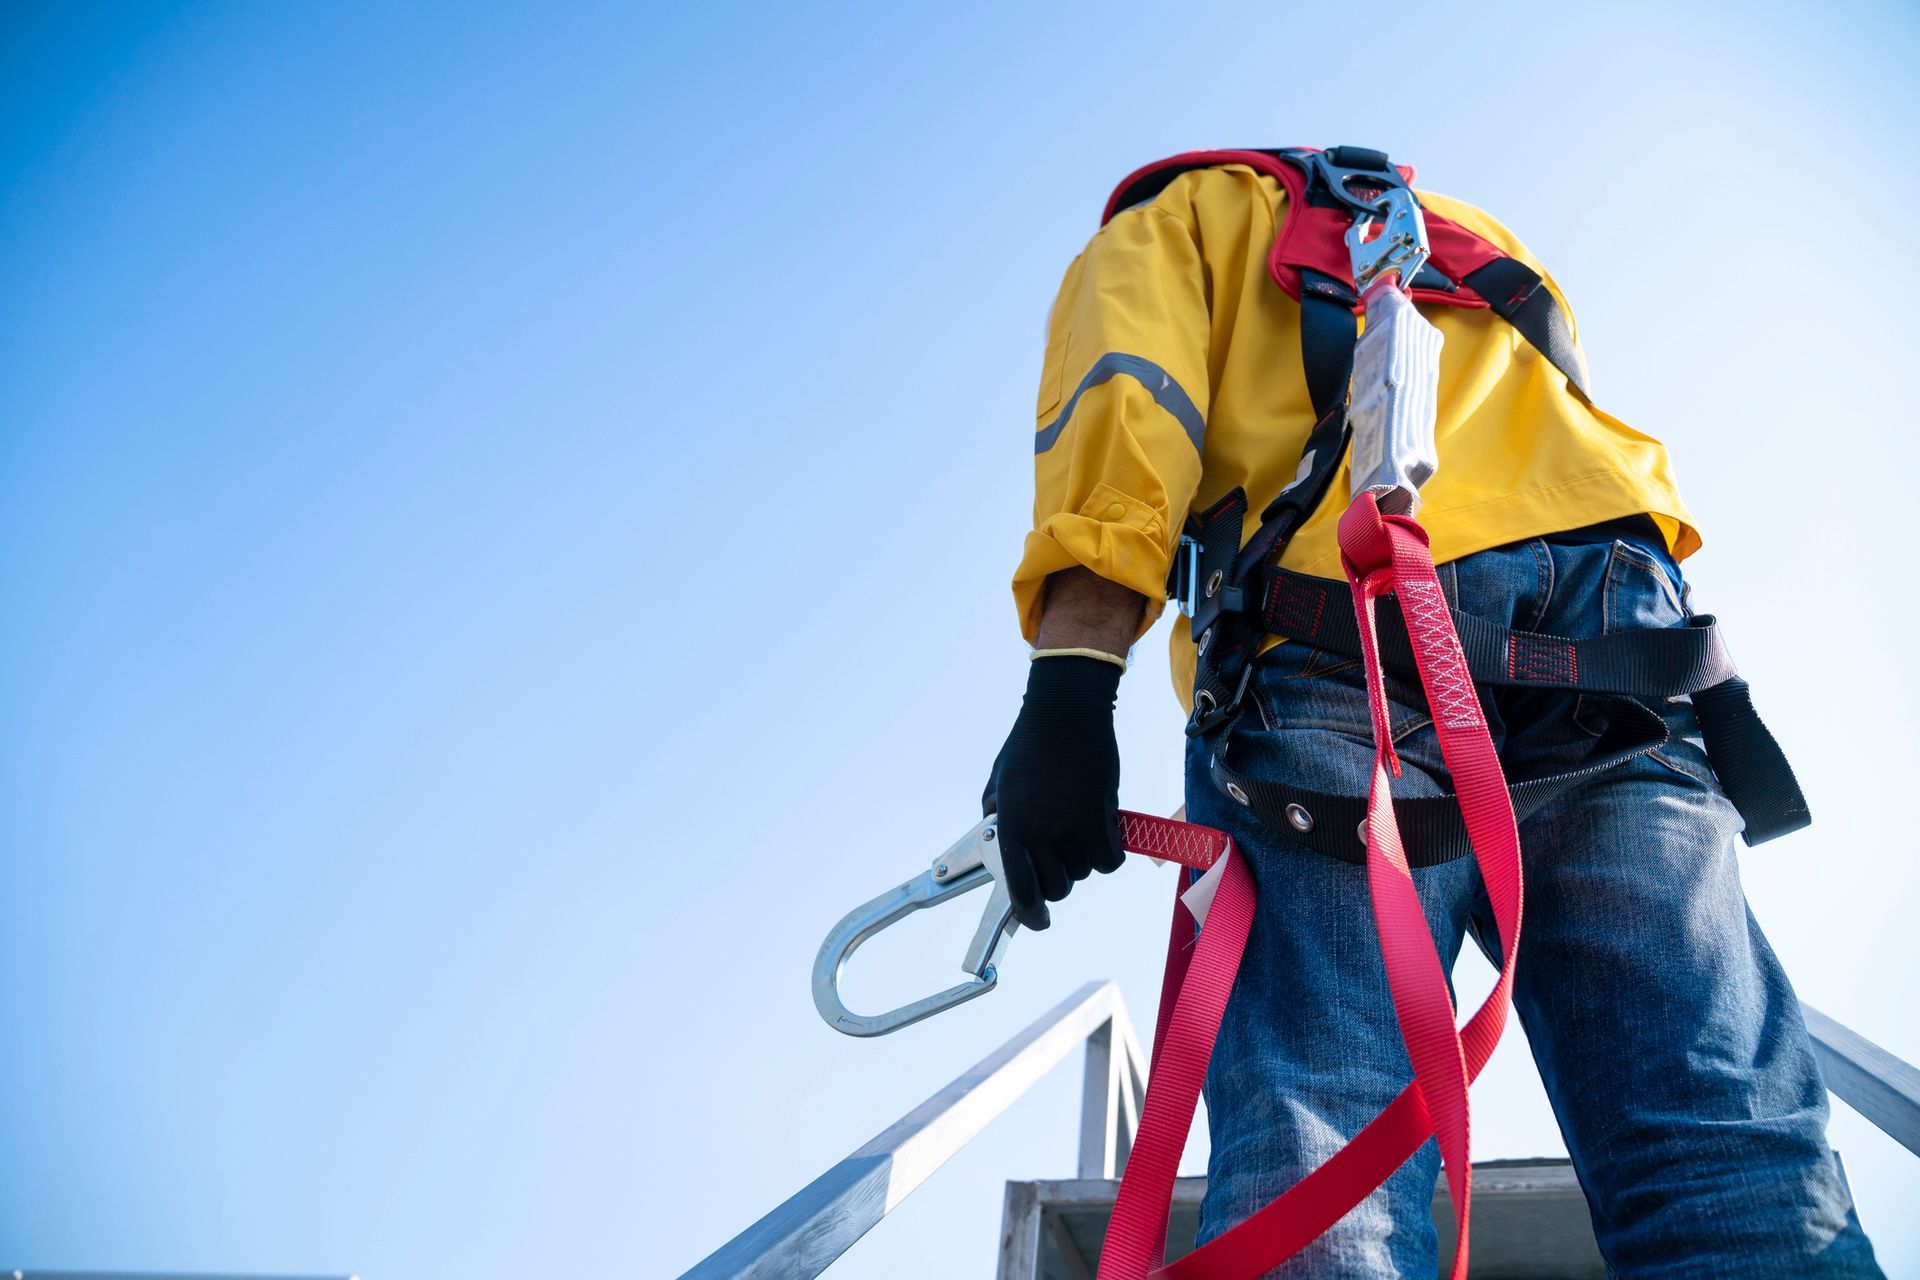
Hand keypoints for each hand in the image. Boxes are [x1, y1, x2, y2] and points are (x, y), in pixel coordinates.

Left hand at [980, 654, 1126, 929]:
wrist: (1066, 713)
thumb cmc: (1029, 743)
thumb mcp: (998, 781)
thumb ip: (997, 816)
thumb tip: (999, 839)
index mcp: (1012, 827)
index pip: (1022, 890)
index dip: (1030, 914)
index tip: (1037, 921)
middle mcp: (1042, 835)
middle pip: (1057, 888)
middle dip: (1057, 879)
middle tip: (1057, 857)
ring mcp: (1075, 829)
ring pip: (1084, 872)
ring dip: (1081, 860)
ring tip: (1074, 829)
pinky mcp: (1103, 819)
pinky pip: (1110, 859)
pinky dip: (1107, 853)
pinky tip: (1100, 833)